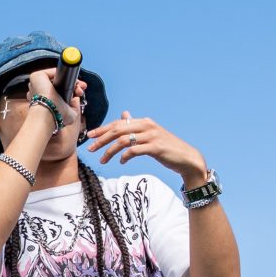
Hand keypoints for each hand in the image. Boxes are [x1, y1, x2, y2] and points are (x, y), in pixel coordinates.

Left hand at [87, 110, 208, 186]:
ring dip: (110, 151)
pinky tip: (122, 162)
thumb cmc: (166, 148)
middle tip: (90, 149)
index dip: (102, 129)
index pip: (118, 123)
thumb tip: (124, 114)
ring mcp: (152, 136)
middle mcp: (147, 126)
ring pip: (123, 141)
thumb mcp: (150, 134)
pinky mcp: (156, 147)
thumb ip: (136, 126)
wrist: (186, 159)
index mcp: (144, 122)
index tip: (89, 136)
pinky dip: (125, 156)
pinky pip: (134, 150)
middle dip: (101, 139)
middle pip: (117, 130)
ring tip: (102, 160)